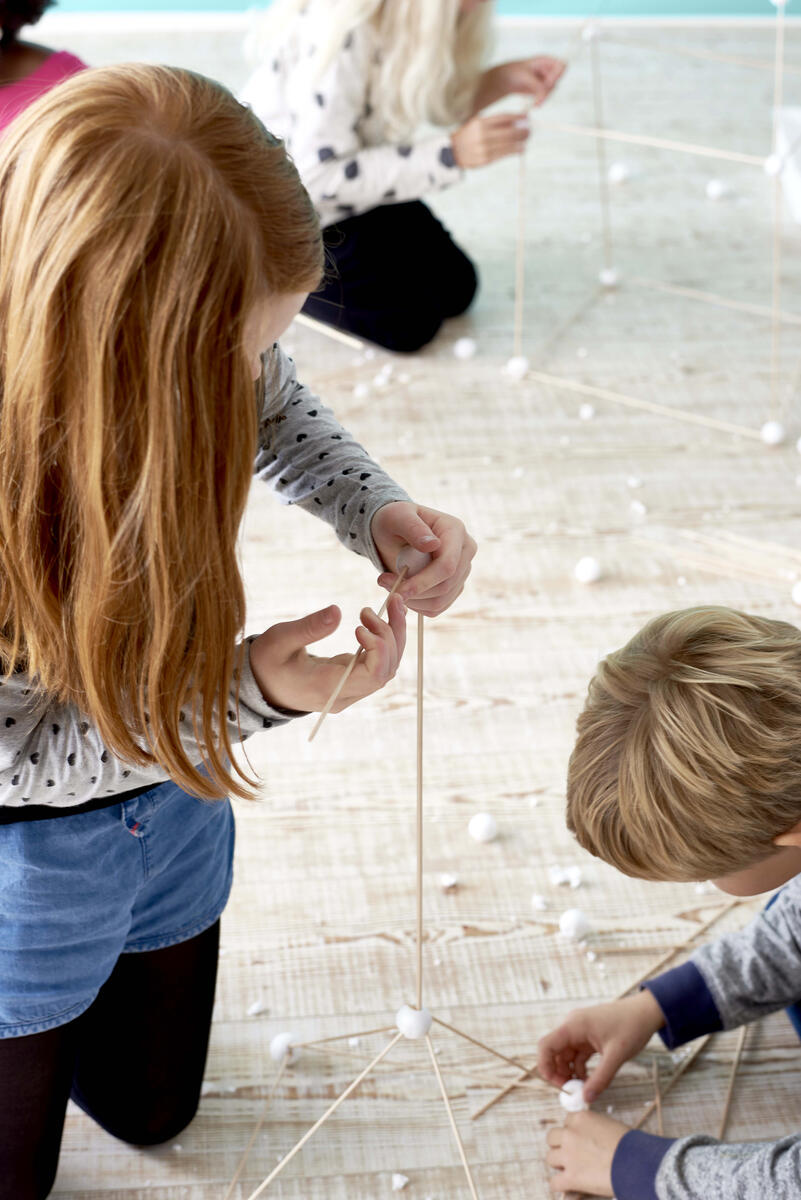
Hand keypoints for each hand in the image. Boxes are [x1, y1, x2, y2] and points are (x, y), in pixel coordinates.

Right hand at [249, 600, 405, 712]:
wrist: (259, 685)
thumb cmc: (266, 662)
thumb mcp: (279, 640)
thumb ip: (308, 627)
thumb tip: (338, 611)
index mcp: (327, 687)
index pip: (372, 676)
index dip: (379, 648)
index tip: (361, 625)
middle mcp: (343, 694)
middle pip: (385, 671)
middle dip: (391, 635)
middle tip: (386, 602)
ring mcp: (349, 690)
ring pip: (386, 668)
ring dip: (394, 636)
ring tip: (394, 604)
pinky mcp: (351, 681)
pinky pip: (378, 665)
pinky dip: (386, 642)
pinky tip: (387, 618)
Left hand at [371, 501, 475, 616]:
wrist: (394, 532)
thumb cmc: (394, 519)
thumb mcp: (397, 517)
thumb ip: (414, 529)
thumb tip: (433, 545)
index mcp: (456, 530)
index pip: (448, 565)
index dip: (424, 582)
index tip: (398, 590)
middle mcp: (465, 551)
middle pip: (446, 585)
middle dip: (414, 592)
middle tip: (383, 583)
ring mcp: (462, 571)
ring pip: (441, 600)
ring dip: (412, 600)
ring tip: (389, 585)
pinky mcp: (454, 587)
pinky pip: (437, 607)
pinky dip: (416, 605)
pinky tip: (401, 591)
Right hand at [451, 112, 529, 168]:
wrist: (452, 152)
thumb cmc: (469, 135)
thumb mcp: (477, 123)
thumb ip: (494, 122)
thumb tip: (516, 122)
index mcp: (481, 122)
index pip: (504, 118)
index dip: (517, 118)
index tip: (527, 118)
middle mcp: (483, 135)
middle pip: (509, 132)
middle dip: (522, 131)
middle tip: (529, 131)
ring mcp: (484, 148)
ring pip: (508, 145)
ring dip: (520, 142)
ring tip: (526, 140)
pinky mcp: (485, 160)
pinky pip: (504, 155)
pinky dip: (514, 152)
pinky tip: (520, 149)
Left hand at [475, 56, 566, 109]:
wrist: (503, 80)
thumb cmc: (512, 72)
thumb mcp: (525, 77)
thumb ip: (538, 85)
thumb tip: (545, 93)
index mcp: (545, 60)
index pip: (562, 65)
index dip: (557, 75)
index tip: (548, 83)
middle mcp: (547, 69)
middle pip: (557, 80)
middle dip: (549, 90)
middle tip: (539, 100)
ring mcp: (544, 79)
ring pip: (552, 90)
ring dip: (545, 98)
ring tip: (535, 104)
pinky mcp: (540, 89)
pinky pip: (545, 96)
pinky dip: (541, 101)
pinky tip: (534, 105)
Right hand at [538, 991, 664, 1101]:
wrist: (647, 1012)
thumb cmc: (631, 1027)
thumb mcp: (616, 1056)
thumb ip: (600, 1079)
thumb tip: (585, 1099)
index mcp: (573, 1026)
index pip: (546, 1045)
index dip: (545, 1066)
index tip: (557, 1086)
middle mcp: (572, 1026)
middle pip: (554, 1052)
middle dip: (559, 1073)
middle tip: (571, 1091)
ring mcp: (580, 1031)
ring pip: (565, 1055)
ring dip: (570, 1072)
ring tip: (581, 1089)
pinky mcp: (589, 1036)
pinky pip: (577, 1054)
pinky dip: (579, 1068)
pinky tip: (589, 1081)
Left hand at [546, 1111, 627, 1195]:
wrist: (636, 1163)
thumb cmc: (630, 1145)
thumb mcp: (610, 1126)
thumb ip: (595, 1129)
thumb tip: (592, 1139)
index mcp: (581, 1118)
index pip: (566, 1122)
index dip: (573, 1132)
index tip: (580, 1141)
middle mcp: (571, 1134)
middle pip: (552, 1138)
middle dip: (560, 1146)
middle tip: (571, 1155)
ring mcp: (568, 1155)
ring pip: (550, 1159)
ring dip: (559, 1165)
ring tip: (571, 1171)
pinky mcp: (571, 1177)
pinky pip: (554, 1183)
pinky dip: (560, 1186)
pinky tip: (569, 1187)